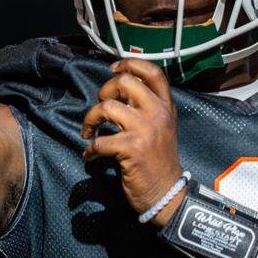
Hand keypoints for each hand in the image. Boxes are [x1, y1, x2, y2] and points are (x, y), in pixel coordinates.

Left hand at [81, 58, 184, 227]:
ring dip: (91, 118)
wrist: (167, 192)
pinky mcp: (131, 149)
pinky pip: (100, 141)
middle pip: (125, 82)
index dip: (130, 64)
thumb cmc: (159, 160)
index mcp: (166, 106)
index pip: (153, 72)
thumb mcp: (162, 126)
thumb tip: (118, 89)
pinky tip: (90, 155)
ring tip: (89, 131)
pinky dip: (90, 149)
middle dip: (105, 91)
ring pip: (107, 107)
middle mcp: (158, 113)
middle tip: (102, 108)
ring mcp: (145, 130)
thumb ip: (146, 106)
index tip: (114, 69)